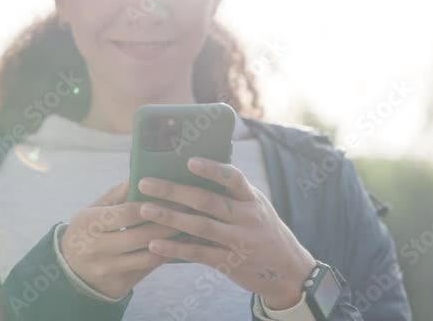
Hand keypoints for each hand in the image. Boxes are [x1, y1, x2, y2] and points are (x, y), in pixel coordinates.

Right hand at [58, 181, 178, 298]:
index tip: (174, 196)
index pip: (127, 213)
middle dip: (169, 223)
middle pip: (141, 236)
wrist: (70, 271)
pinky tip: (179, 245)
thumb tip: (142, 176)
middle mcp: (97, 248)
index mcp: (89, 223)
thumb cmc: (87, 232)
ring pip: (149, 256)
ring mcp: (109, 269)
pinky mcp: (120, 284)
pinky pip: (149, 269)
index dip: (153, 205)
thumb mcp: (92, 210)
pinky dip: (165, 256)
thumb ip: (117, 194)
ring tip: (189, 228)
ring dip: (172, 242)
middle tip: (190, 212)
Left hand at [137, 157, 315, 309]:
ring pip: (200, 227)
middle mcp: (247, 218)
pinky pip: (199, 254)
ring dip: (170, 218)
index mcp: (252, 199)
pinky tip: (154, 244)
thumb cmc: (262, 229)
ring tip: (144, 209)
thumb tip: (196, 166)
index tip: (189, 161)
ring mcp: (239, 242)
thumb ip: (232, 191)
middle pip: (208, 201)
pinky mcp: (229, 263)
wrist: (288, 271)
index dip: (212, 170)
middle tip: (145, 184)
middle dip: (174, 191)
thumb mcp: (255, 206)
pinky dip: (175, 249)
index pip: (233, 179)